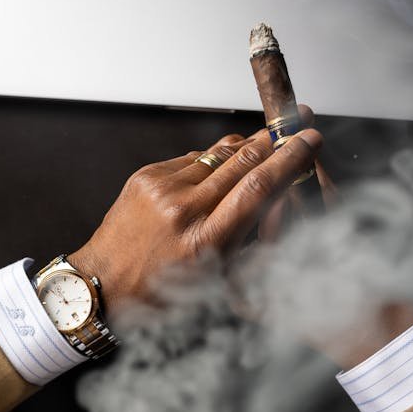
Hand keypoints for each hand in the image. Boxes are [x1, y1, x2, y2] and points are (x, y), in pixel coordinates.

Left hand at [69, 109, 321, 312]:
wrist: (102, 286)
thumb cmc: (159, 293)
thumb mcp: (214, 282)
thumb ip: (248, 242)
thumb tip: (279, 198)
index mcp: (206, 242)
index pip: (259, 187)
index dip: (290, 158)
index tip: (310, 140)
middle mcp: (184, 210)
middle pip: (243, 160)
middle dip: (277, 139)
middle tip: (300, 118)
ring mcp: (162, 190)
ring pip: (218, 154)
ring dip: (247, 147)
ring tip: (268, 140)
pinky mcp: (146, 177)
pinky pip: (191, 160)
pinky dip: (211, 163)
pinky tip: (219, 171)